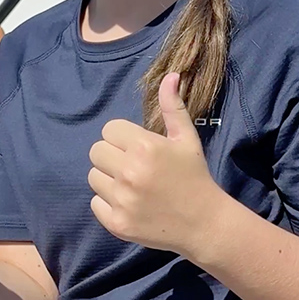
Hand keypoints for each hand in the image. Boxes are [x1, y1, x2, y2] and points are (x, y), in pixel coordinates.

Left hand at [87, 72, 224, 255]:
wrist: (204, 223)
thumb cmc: (194, 176)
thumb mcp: (186, 139)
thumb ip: (173, 107)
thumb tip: (170, 76)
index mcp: (144, 146)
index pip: (109, 129)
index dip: (122, 137)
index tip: (137, 147)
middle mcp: (129, 171)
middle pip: (96, 151)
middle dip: (112, 155)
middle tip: (132, 165)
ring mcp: (121, 199)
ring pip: (93, 177)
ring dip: (108, 179)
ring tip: (131, 185)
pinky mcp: (116, 223)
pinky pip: (95, 203)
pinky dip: (108, 203)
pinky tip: (130, 203)